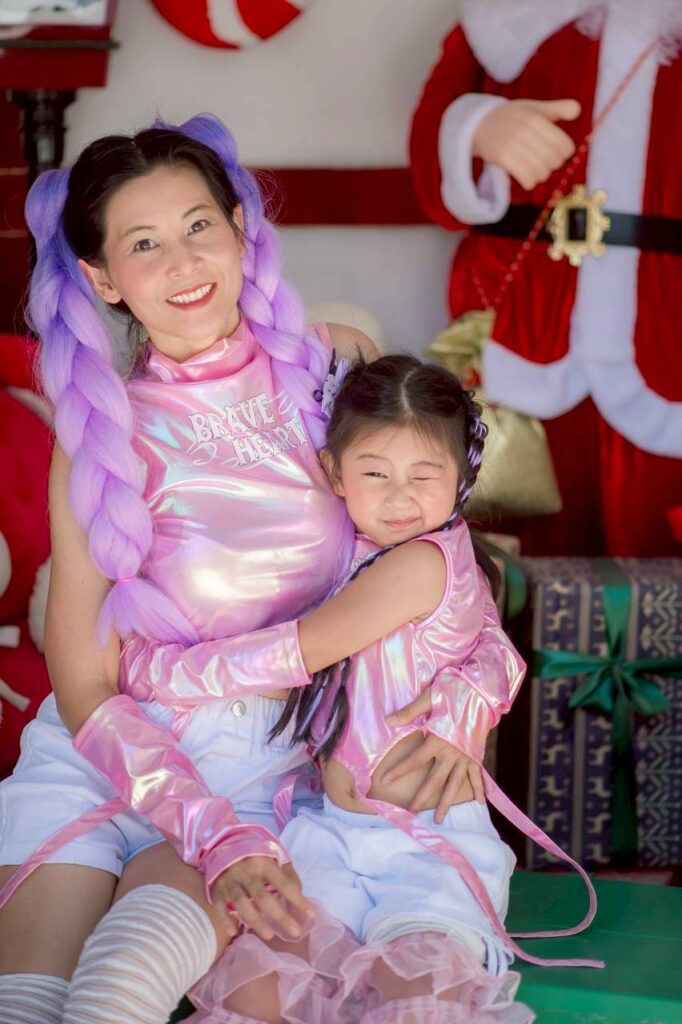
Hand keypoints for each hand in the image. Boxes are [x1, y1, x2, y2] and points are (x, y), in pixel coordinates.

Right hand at [211, 857, 314, 941]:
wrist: (224, 844)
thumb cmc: (256, 856)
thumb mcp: (275, 858)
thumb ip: (288, 875)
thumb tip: (300, 897)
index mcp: (264, 863)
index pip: (284, 884)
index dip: (298, 900)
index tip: (311, 915)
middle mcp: (247, 872)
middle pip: (263, 897)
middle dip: (280, 916)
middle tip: (295, 932)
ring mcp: (230, 881)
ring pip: (242, 903)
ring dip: (255, 921)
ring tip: (270, 935)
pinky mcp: (216, 888)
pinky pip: (219, 906)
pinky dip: (225, 919)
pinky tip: (233, 932)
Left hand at [385, 692, 484, 822]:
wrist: (483, 692)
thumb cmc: (454, 691)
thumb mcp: (429, 698)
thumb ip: (410, 712)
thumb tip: (388, 720)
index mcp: (438, 739)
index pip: (414, 760)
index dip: (399, 771)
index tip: (385, 782)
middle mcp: (452, 752)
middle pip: (435, 780)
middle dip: (422, 797)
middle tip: (411, 812)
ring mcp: (466, 755)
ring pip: (455, 784)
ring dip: (447, 802)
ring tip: (439, 818)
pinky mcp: (477, 754)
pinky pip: (478, 775)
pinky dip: (480, 788)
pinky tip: (480, 803)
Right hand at [472, 98, 580, 189]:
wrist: (479, 123)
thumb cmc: (512, 117)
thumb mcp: (534, 108)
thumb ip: (557, 109)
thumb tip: (577, 110)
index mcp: (536, 118)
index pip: (563, 145)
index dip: (565, 152)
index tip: (559, 152)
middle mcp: (524, 130)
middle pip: (553, 160)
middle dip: (553, 164)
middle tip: (545, 161)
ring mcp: (511, 144)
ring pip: (541, 171)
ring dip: (541, 175)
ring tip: (536, 170)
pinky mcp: (501, 157)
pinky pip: (526, 178)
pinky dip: (530, 182)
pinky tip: (528, 178)